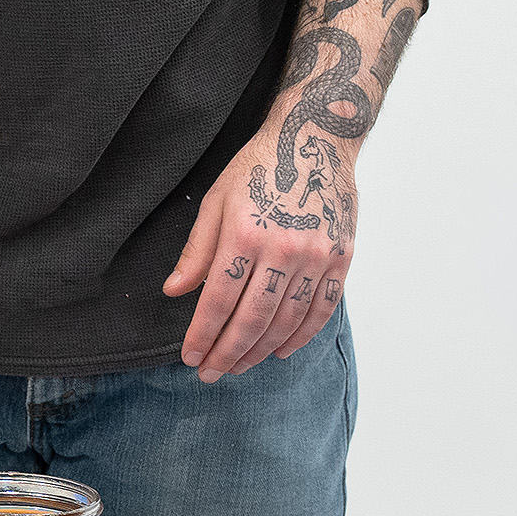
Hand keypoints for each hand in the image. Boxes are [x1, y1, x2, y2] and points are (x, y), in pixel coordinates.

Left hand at [163, 115, 353, 381]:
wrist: (315, 141)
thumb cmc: (257, 169)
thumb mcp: (216, 201)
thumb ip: (197, 251)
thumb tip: (174, 291)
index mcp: (245, 234)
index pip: (218, 300)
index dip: (203, 334)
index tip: (190, 356)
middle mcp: (284, 249)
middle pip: (253, 318)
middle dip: (228, 352)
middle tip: (210, 373)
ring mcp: (318, 256)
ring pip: (287, 320)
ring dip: (261, 351)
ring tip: (239, 366)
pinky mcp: (342, 259)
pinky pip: (322, 309)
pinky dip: (301, 336)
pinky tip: (281, 351)